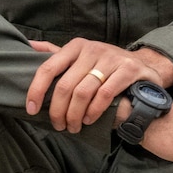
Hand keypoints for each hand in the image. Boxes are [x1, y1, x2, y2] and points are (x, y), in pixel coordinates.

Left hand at [25, 39, 172, 132]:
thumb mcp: (81, 57)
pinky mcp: (128, 69)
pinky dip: (93, 112)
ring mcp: (111, 58)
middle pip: (65, 85)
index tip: (31, 109)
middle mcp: (92, 49)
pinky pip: (104, 95)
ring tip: (73, 127)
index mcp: (76, 46)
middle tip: (58, 125)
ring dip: (75, 115)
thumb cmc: (105, 68)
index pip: (48, 68)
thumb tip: (28, 46)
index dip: (36, 90)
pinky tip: (89, 120)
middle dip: (58, 111)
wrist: (144, 68)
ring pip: (83, 93)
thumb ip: (56, 53)